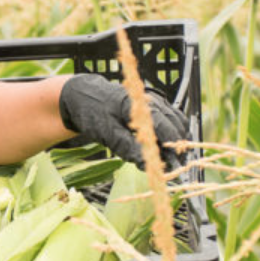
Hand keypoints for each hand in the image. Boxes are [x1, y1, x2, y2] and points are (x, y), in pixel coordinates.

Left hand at [58, 74, 187, 169]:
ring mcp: (155, 101)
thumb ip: (127, 147)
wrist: (83, 96)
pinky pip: (169, 118)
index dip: (172, 147)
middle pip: (176, 124)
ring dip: (175, 138)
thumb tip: (146, 164)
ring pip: (176, 121)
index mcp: (142, 105)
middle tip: (170, 164)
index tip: (173, 164)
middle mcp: (153, 100)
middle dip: (176, 145)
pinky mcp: (153, 105)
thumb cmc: (93, 112)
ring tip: (166, 157)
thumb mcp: (106, 132)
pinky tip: (161, 145)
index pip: (166, 127)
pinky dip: (170, 131)